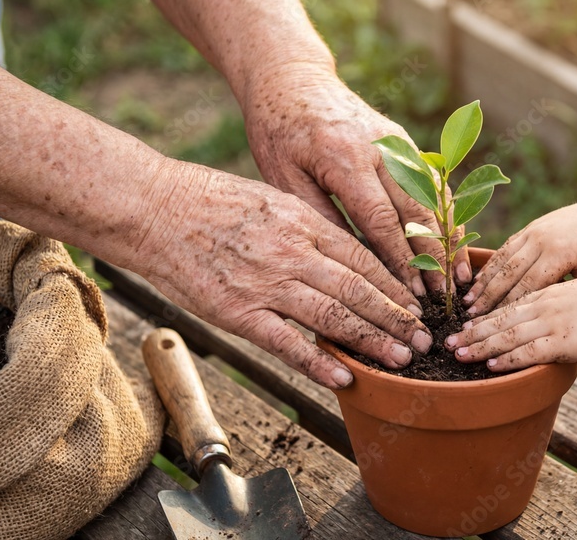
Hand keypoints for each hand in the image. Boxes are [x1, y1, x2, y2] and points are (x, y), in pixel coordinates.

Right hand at [134, 162, 432, 388]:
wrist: (151, 207)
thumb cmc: (207, 199)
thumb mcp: (269, 198)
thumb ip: (306, 225)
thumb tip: (341, 250)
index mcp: (301, 220)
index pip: (363, 256)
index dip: (394, 283)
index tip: (416, 302)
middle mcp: (291, 251)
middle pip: (358, 288)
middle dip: (396, 316)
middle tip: (424, 339)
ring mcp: (265, 283)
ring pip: (333, 315)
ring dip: (372, 340)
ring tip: (401, 358)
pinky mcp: (238, 312)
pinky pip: (287, 342)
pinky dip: (319, 362)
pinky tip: (345, 377)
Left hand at [241, 62, 467, 294]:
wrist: (292, 79)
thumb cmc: (278, 132)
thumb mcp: (283, 176)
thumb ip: (320, 215)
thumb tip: (353, 262)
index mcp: (345, 158)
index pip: (381, 220)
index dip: (399, 260)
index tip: (410, 294)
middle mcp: (380, 148)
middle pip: (416, 211)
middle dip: (431, 258)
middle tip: (441, 297)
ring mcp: (397, 142)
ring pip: (432, 197)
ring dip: (448, 239)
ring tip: (457, 277)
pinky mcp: (404, 141)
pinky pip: (432, 181)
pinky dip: (446, 214)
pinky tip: (454, 243)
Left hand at [448, 277, 576, 370]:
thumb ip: (570, 309)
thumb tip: (562, 323)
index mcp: (553, 292)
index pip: (512, 304)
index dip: (487, 314)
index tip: (468, 322)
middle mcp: (547, 304)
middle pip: (501, 318)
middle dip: (473, 330)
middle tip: (449, 340)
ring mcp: (553, 322)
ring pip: (508, 334)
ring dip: (481, 345)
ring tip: (459, 354)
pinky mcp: (563, 341)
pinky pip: (529, 351)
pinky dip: (508, 358)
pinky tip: (491, 365)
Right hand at [464, 187, 576, 314]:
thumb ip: (576, 292)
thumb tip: (552, 315)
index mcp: (561, 253)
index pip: (528, 286)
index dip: (508, 307)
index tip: (493, 326)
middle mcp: (543, 239)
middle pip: (509, 273)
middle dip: (488, 297)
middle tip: (470, 317)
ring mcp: (535, 230)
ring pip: (502, 259)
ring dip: (484, 282)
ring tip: (468, 302)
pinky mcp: (532, 226)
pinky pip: (507, 247)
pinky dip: (492, 264)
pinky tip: (479, 280)